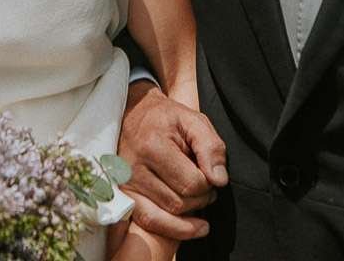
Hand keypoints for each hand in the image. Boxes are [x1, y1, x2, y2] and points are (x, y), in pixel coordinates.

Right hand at [117, 81, 228, 240]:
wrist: (132, 114)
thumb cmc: (165, 118)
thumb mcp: (192, 120)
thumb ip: (210, 146)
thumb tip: (219, 180)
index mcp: (152, 147)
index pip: (192, 183)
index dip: (209, 184)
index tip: (210, 173)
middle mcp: (134, 169)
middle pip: (179, 203)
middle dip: (201, 199)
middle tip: (206, 185)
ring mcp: (126, 185)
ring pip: (167, 215)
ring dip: (190, 212)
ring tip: (197, 197)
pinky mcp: (124, 196)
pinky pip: (150, 222)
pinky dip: (174, 229)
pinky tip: (194, 228)